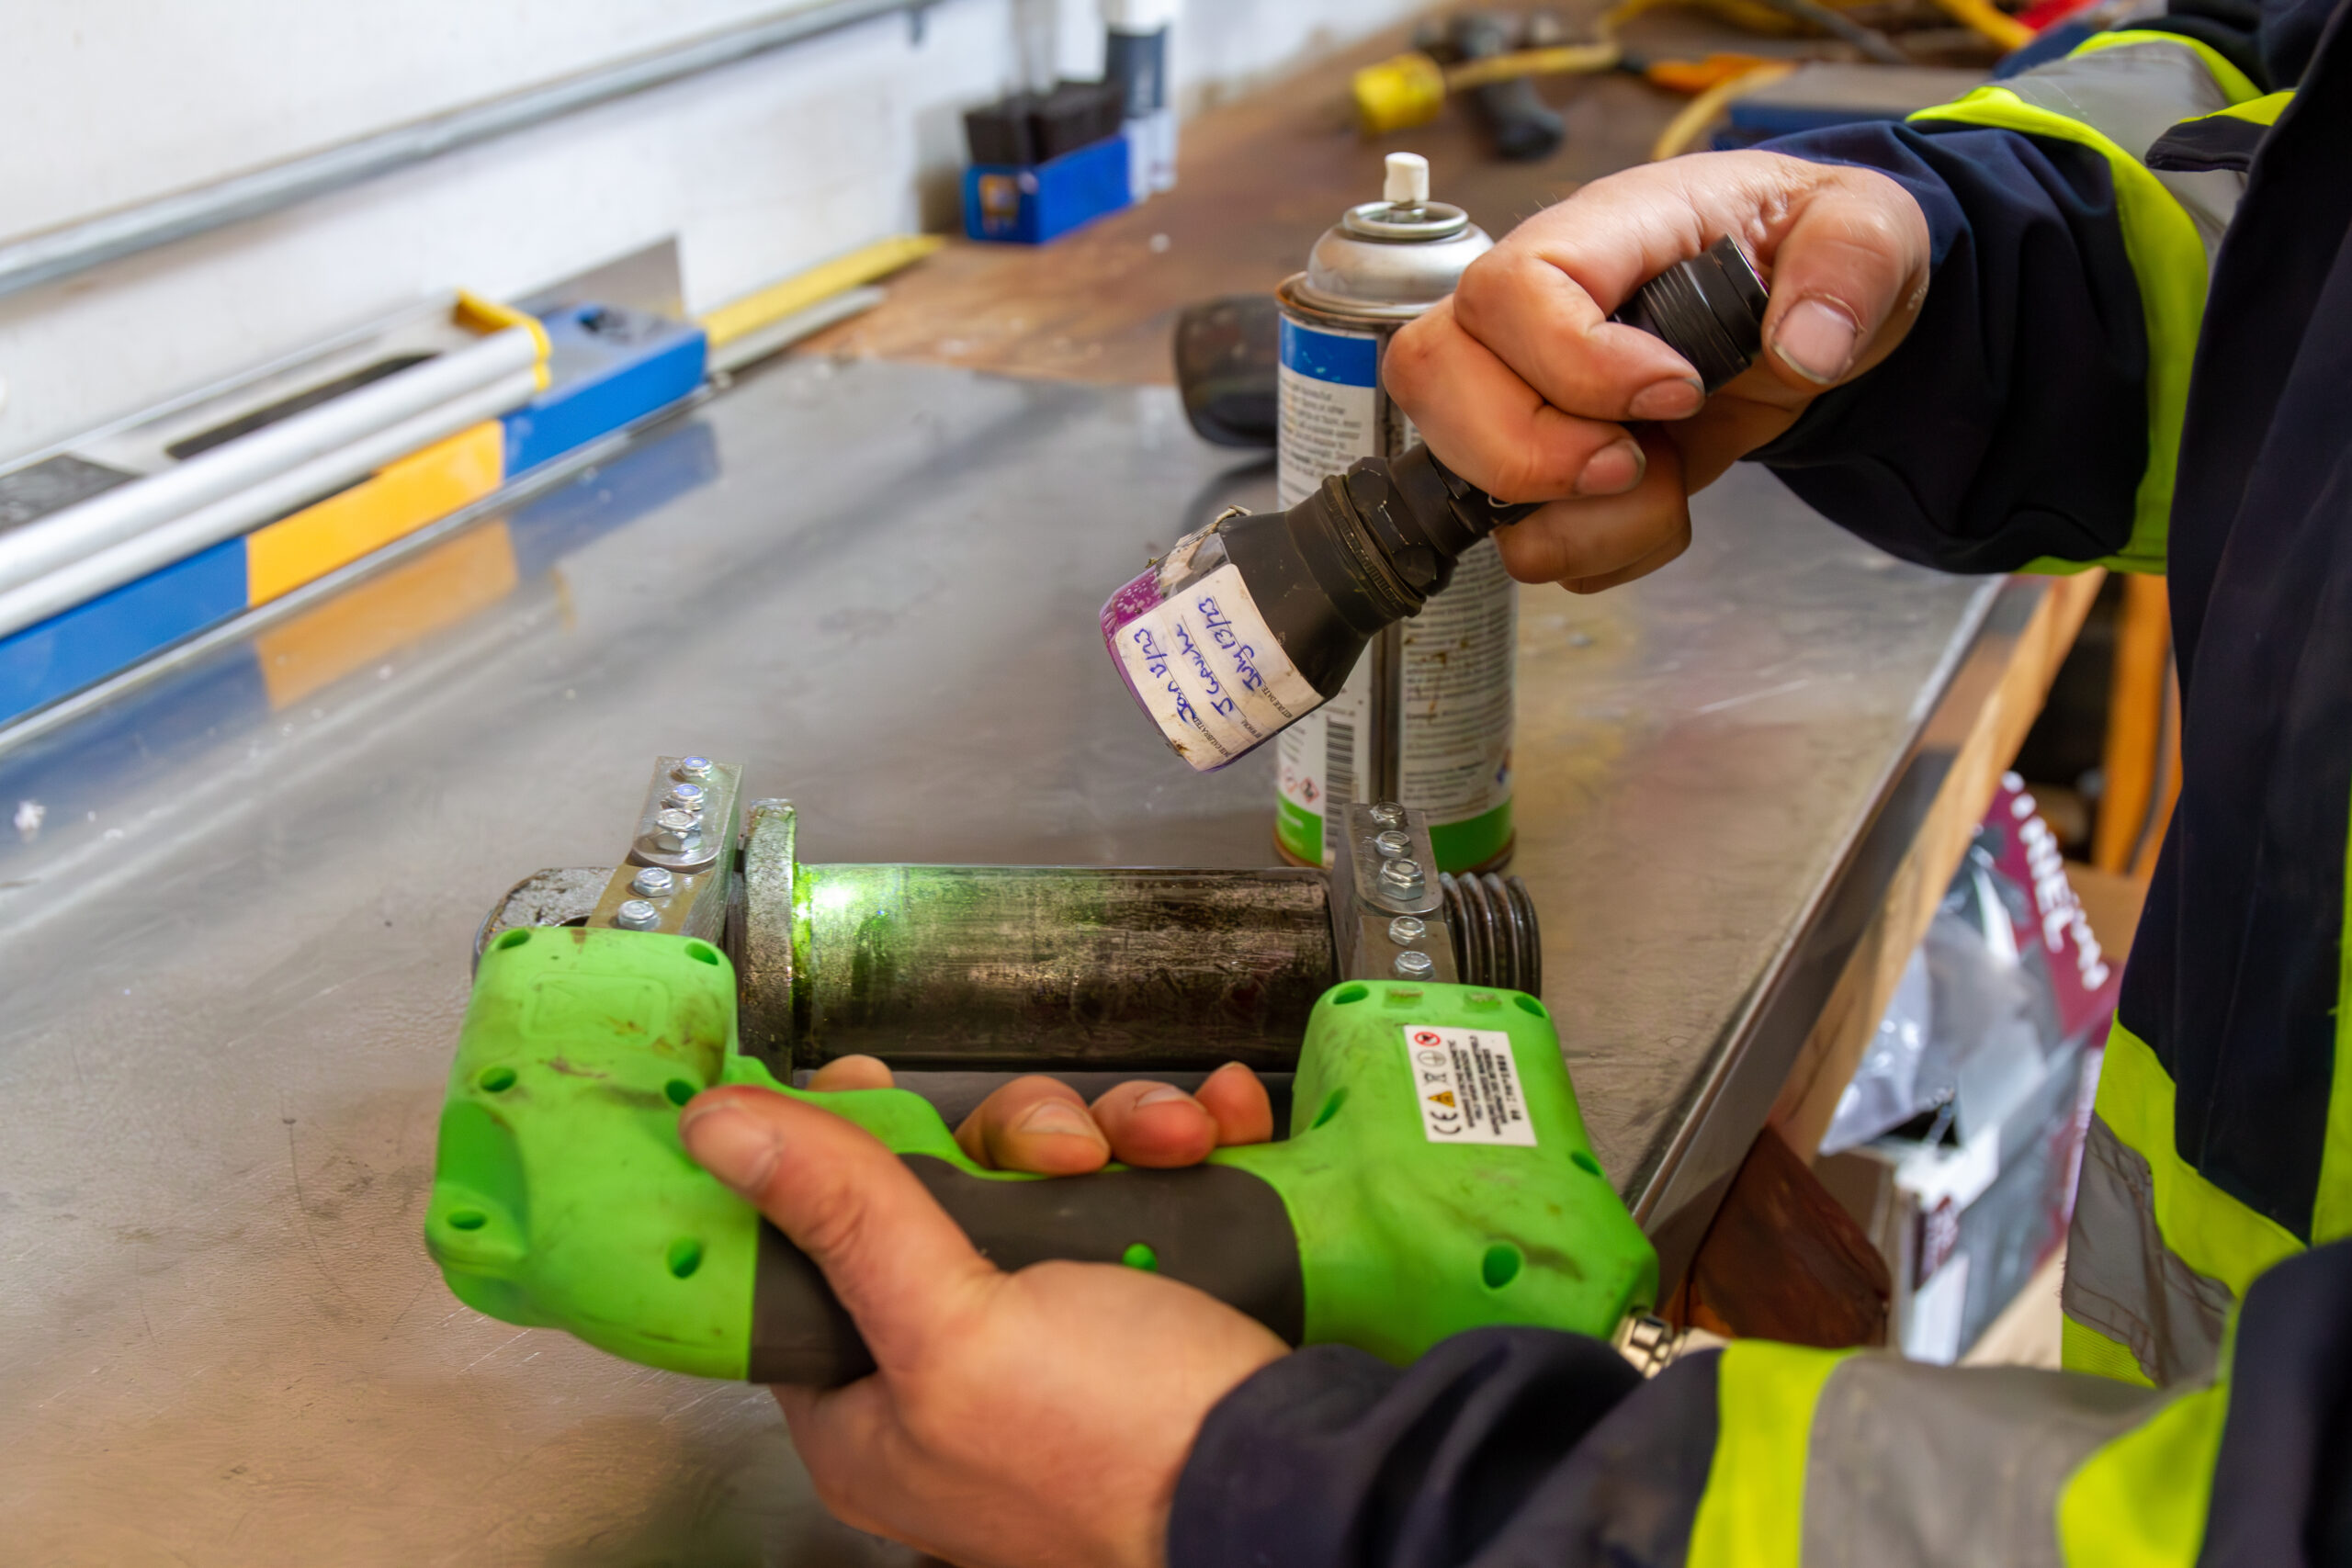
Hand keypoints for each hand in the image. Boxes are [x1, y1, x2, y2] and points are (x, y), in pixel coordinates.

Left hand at [678, 1063, 1284, 1567]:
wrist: (1308, 1482)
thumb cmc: (1122, 1453)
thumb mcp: (958, 1327)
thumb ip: (844, 1219)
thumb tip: (720, 1129)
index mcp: (873, 1403)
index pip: (804, 1250)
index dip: (822, 1155)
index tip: (860, 1079)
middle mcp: (959, 1364)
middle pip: (942, 1186)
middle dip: (1016, 1136)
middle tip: (1063, 1148)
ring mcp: (1065, 1325)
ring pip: (1052, 1170)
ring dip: (1118, 1129)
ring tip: (1171, 1142)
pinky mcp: (1154, 1290)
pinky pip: (1145, 1179)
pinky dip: (1181, 1141)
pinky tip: (1219, 1129)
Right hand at [1384, 150, 1931, 592]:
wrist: (1808, 314)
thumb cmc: (1807, 251)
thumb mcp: (1869, 227)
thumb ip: (1852, 265)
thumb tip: (1805, 346)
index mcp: (1606, 230)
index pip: (1512, 287)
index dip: (1574, 363)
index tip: (1678, 392)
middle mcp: (1530, 308)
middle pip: (1434, 376)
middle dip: (1533, 454)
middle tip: (1639, 460)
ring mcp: (1518, 386)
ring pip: (1455, 470)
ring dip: (1574, 516)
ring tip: (1663, 472)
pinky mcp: (1537, 459)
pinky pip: (1521, 537)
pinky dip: (1597, 550)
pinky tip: (1658, 498)